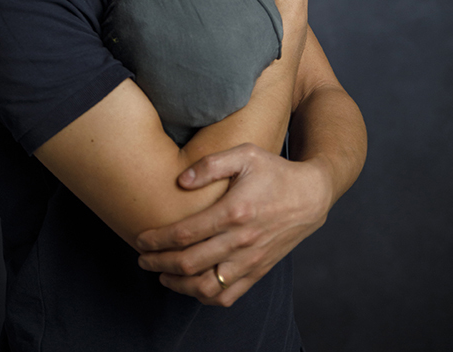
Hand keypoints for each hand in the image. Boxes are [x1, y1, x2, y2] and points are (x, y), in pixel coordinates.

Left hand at [135, 143, 334, 306]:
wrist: (311, 195)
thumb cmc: (276, 171)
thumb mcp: (246, 154)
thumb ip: (211, 164)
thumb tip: (180, 181)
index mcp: (235, 211)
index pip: (185, 234)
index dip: (157, 240)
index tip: (140, 239)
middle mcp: (242, 240)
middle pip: (188, 263)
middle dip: (158, 263)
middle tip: (143, 259)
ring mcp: (251, 259)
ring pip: (205, 286)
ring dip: (177, 284)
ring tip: (162, 274)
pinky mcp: (258, 270)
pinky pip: (227, 296)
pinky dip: (204, 296)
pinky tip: (191, 285)